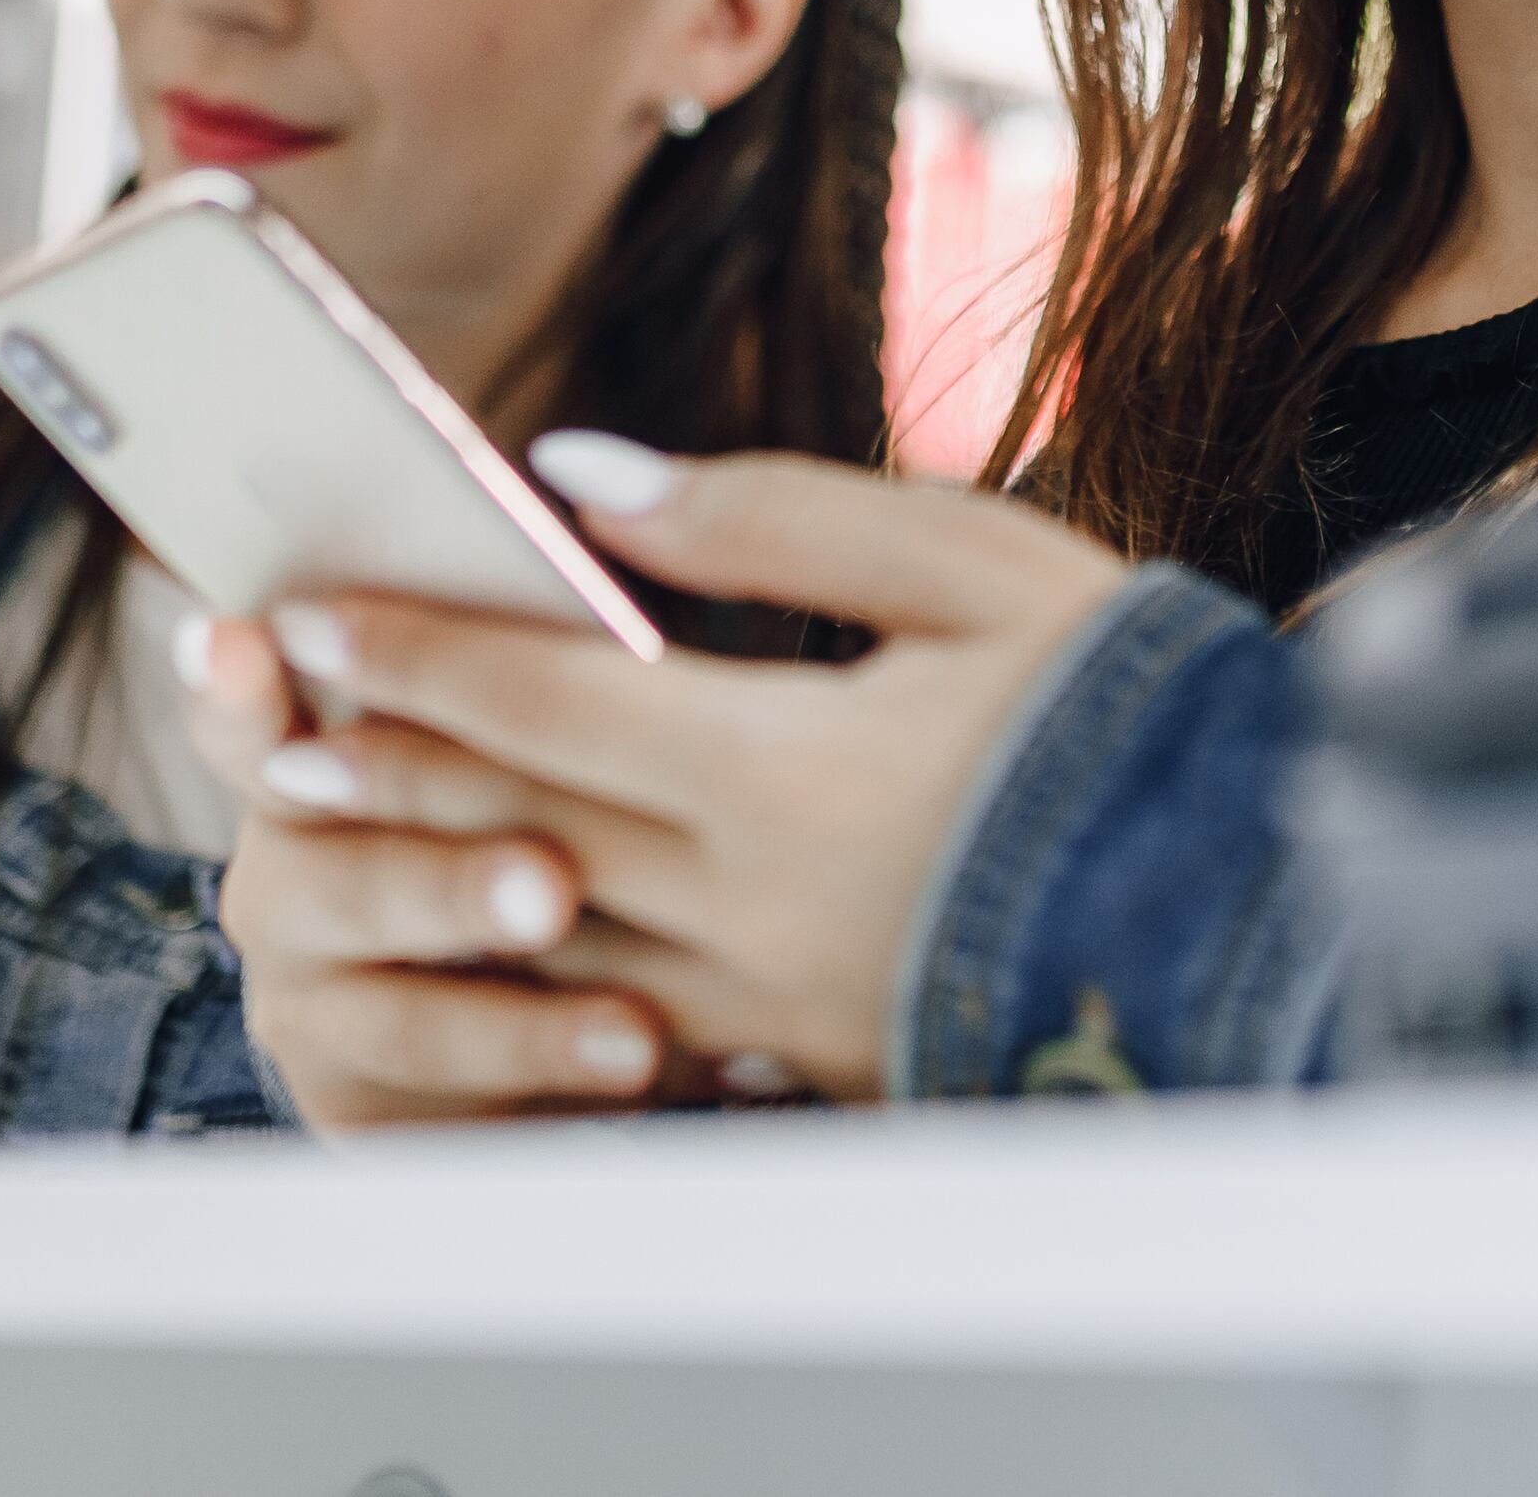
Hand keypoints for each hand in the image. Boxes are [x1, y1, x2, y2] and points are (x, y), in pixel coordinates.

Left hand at [184, 438, 1132, 1119]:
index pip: (540, 702)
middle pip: (517, 829)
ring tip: (349, 831)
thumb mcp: (970, 565)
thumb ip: (770, 518)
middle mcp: (749, 908)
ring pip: (556, 940)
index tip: (317, 609)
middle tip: (273, 734)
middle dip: (387, 773)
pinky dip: (549, 974)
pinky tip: (505, 946)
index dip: (416, 650)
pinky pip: (641, 1023)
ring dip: (441, 876)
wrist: (1264, 907)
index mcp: (780, 771)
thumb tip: (587, 475)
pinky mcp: (812, 1062)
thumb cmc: (1124, 708)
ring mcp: (773, 1006)